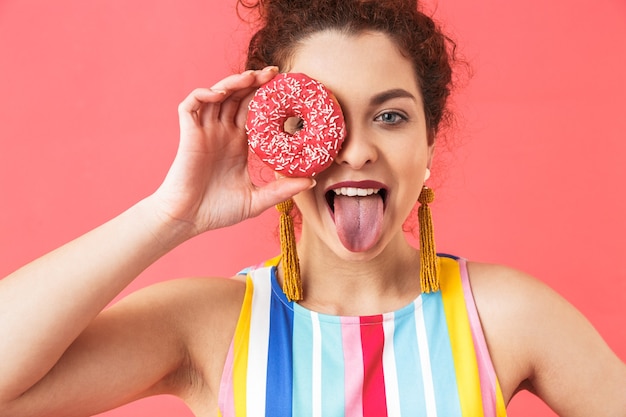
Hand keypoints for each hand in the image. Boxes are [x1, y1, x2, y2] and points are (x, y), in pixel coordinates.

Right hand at [152, 67, 313, 241]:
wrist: (188, 220)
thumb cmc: (218, 211)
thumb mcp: (257, 200)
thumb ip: (282, 190)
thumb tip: (312, 181)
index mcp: (238, 143)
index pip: (255, 112)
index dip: (268, 98)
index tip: (288, 90)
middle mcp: (222, 132)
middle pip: (239, 97)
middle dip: (256, 82)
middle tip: (276, 73)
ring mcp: (205, 131)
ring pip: (218, 95)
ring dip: (234, 82)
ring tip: (252, 77)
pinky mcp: (188, 133)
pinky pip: (192, 104)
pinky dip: (205, 93)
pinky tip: (220, 93)